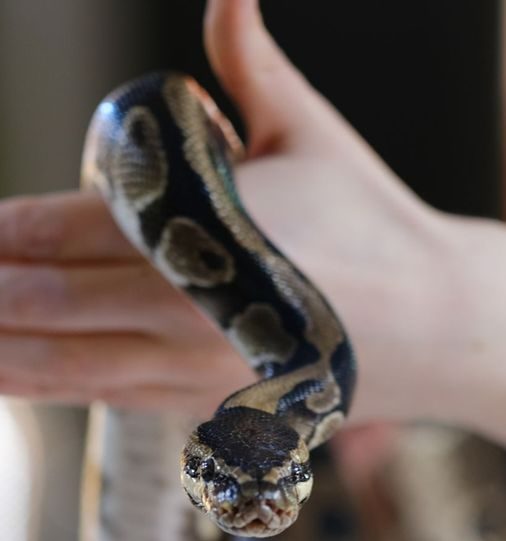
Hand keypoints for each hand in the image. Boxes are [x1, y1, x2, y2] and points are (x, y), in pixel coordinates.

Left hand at [1, 0, 504, 441]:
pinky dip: (40, 382)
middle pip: (49, 295)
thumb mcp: (308, 132)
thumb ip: (247, 60)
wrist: (435, 326)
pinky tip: (5, 371)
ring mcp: (188, 364)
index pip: (68, 226)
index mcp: (205, 224)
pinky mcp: (198, 404)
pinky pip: (100, 396)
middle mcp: (186, 302)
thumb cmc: (372, 226)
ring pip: (63, 360)